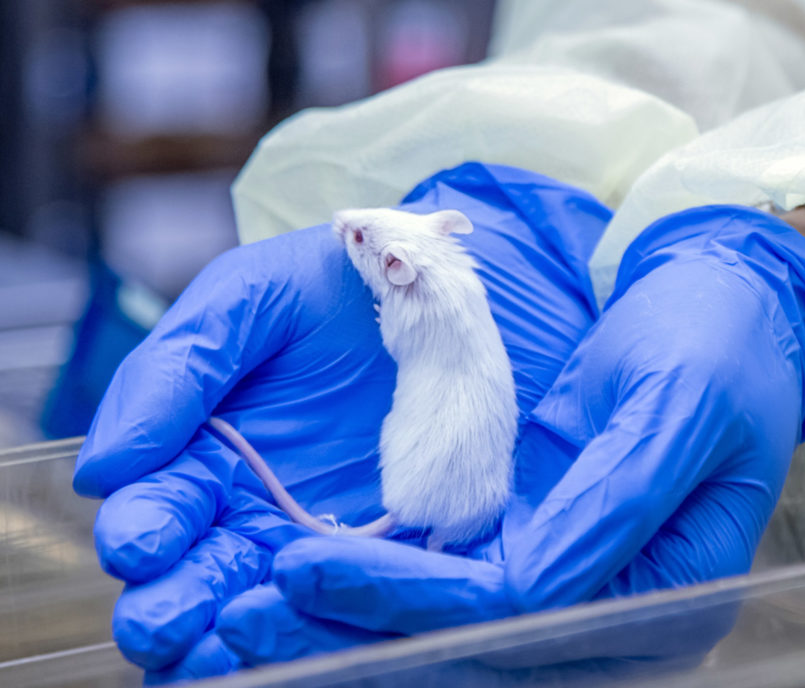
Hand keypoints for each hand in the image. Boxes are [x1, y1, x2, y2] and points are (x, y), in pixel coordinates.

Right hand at [73, 162, 611, 680]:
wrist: (421, 277)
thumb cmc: (321, 284)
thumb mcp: (239, 304)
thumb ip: (172, 374)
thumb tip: (102, 472)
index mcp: (202, 458)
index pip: (156, 512)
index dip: (141, 533)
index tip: (140, 544)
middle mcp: (252, 508)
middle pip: (198, 579)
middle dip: (172, 610)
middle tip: (164, 626)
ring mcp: (321, 532)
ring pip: (266, 606)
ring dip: (239, 635)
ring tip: (224, 646)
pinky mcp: (392, 539)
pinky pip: (356, 594)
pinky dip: (328, 620)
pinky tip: (305, 629)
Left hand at [207, 206, 804, 671]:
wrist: (728, 308)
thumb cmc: (718, 345)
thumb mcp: (677, 405)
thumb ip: (613, 500)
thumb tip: (523, 589)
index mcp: (667, 592)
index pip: (520, 614)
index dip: (410, 598)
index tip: (303, 563)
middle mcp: (614, 608)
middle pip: (472, 637)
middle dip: (360, 621)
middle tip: (244, 610)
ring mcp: (574, 578)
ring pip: (451, 619)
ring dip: (356, 612)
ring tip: (251, 604)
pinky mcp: (541, 539)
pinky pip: (453, 574)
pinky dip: (383, 575)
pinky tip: (313, 567)